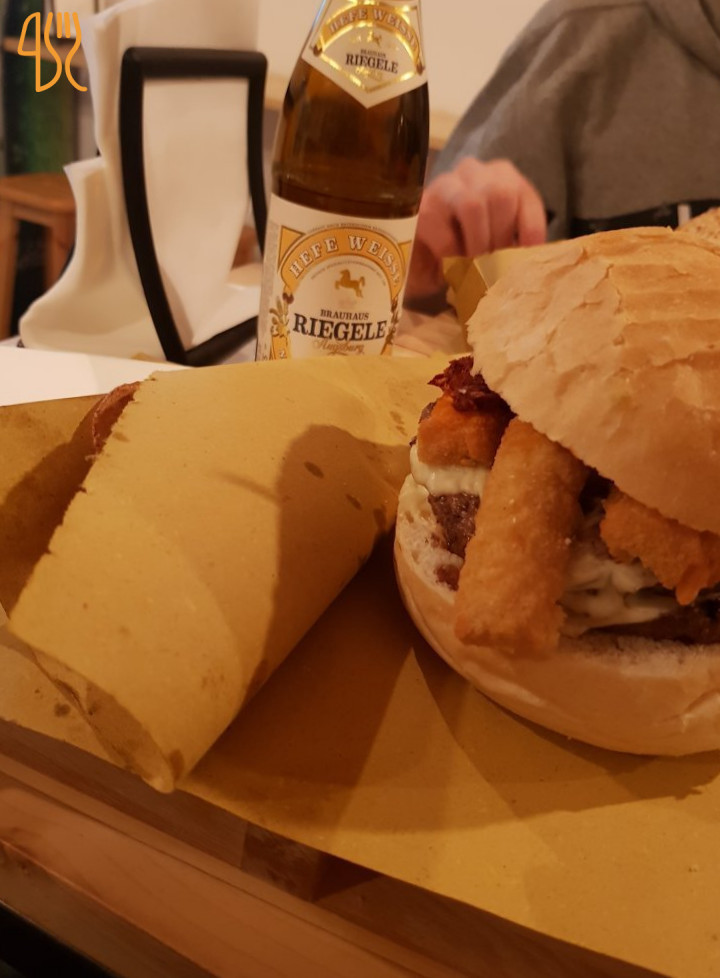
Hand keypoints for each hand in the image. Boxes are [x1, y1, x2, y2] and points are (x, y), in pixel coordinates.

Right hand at [405, 158, 546, 303]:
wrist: (416, 258)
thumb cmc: (464, 249)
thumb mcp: (497, 243)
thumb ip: (514, 244)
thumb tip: (530, 263)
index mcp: (500, 177)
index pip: (525, 196)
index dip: (531, 230)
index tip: (527, 258)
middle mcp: (473, 172)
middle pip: (501, 193)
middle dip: (501, 236)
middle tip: (496, 264)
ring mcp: (444, 186)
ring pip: (472, 205)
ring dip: (478, 244)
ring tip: (476, 266)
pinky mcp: (421, 209)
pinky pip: (445, 234)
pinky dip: (454, 257)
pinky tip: (453, 266)